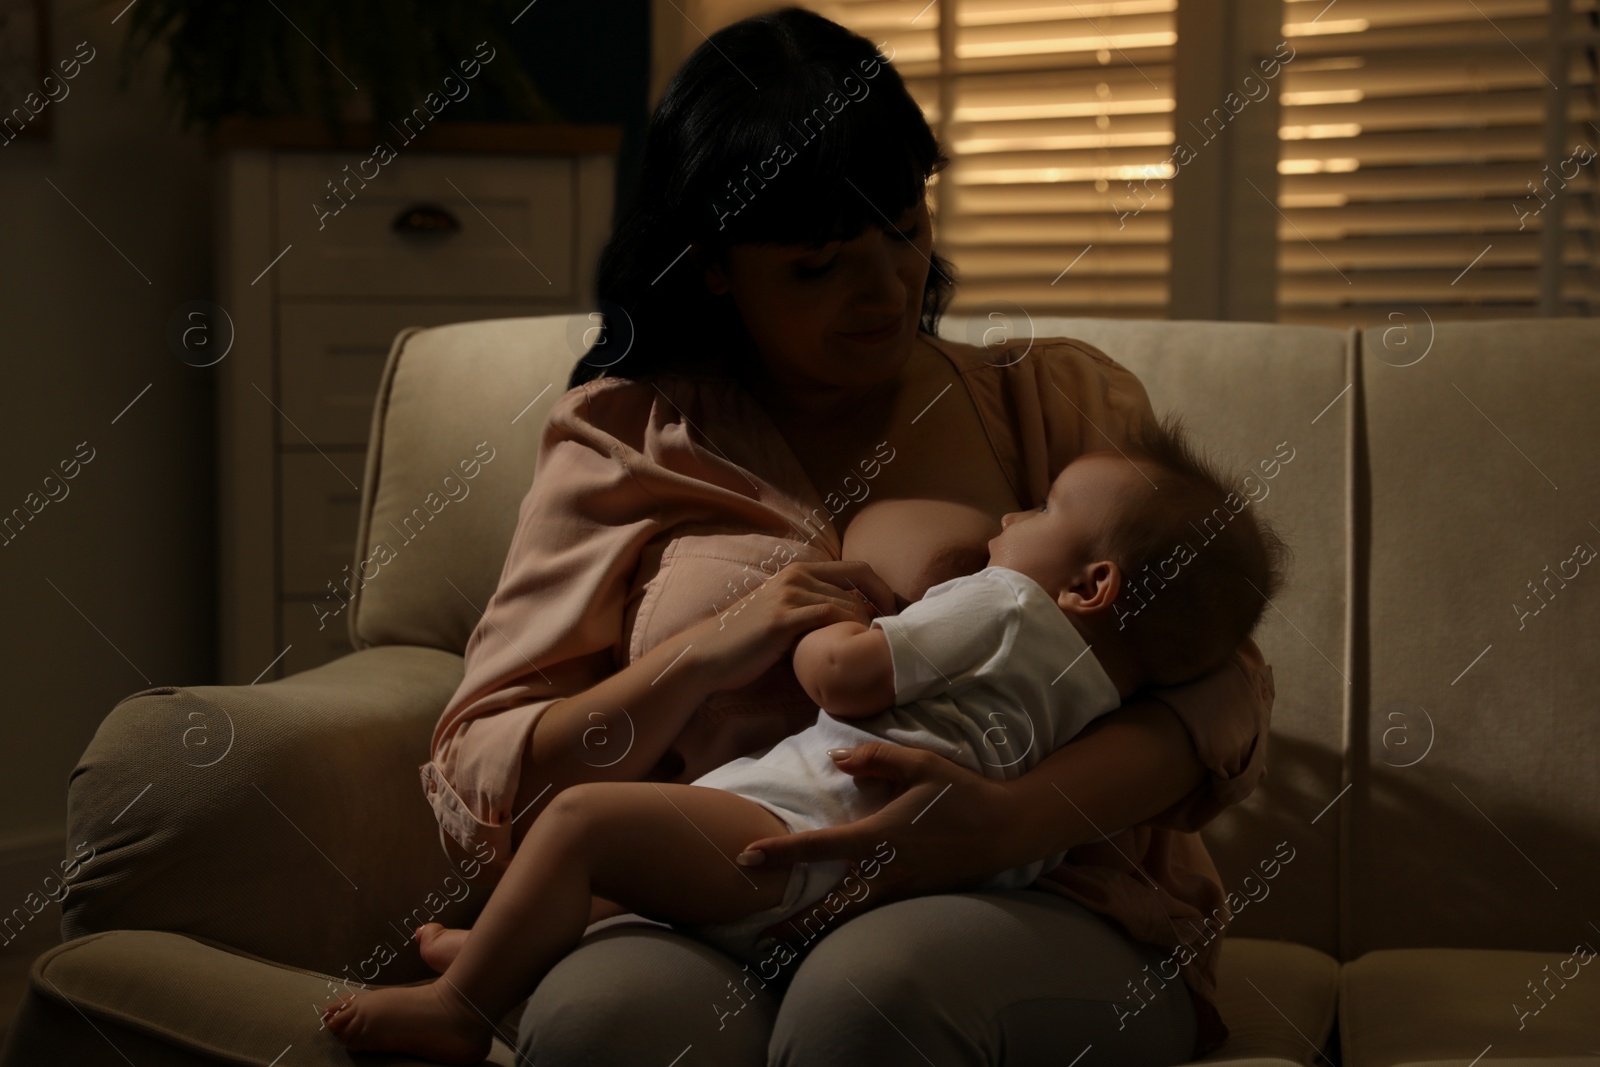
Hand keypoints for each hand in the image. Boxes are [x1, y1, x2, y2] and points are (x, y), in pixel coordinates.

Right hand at [688, 560, 895, 692]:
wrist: (709, 654)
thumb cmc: (749, 641)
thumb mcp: (784, 613)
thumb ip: (812, 608)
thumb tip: (852, 618)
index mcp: (799, 570)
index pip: (857, 568)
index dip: (882, 589)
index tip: (893, 614)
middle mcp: (796, 575)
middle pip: (859, 581)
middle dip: (883, 605)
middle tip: (893, 632)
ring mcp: (789, 595)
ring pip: (846, 603)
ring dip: (865, 625)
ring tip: (872, 646)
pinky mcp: (783, 618)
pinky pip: (828, 617)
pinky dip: (847, 632)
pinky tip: (851, 649)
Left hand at [737, 742, 1018, 950]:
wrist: (1008, 829)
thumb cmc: (963, 793)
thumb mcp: (921, 764)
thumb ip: (875, 758)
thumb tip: (835, 759)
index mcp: (880, 836)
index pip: (819, 846)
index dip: (780, 853)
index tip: (746, 857)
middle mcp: (886, 871)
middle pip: (830, 908)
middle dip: (794, 926)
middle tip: (760, 940)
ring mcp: (903, 891)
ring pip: (852, 920)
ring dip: (818, 933)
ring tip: (785, 946)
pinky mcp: (916, 899)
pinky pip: (874, 918)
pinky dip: (848, 928)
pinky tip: (831, 933)